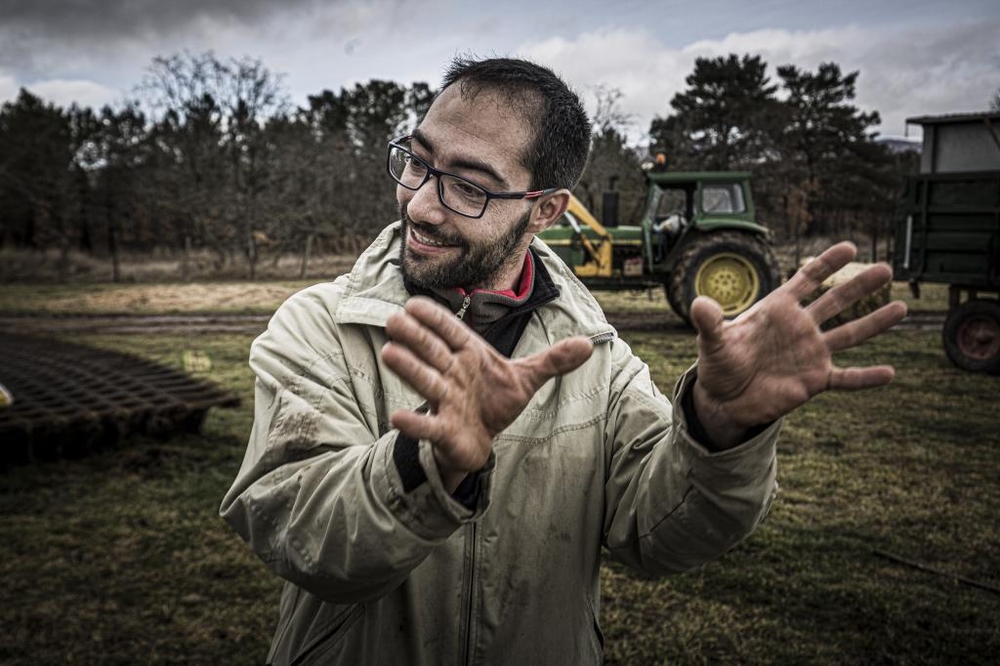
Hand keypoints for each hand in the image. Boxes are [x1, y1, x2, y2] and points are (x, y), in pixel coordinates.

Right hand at [382, 297, 593, 491]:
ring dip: (408, 368)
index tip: (414, 303)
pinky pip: (427, 425)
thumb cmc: (495, 401)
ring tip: (389, 354)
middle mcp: (452, 373)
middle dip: (414, 337)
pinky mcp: (443, 430)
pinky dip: (414, 423)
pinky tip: (398, 419)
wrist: (483, 440)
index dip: (435, 319)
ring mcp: (446, 401)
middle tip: (394, 320)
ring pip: (425, 382)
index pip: (451, 332)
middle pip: (432, 352)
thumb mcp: (527, 378)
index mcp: (469, 355)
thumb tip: (589, 345)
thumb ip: (554, 361)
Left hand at [690, 241, 907, 448]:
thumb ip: (710, 322)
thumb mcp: (712, 342)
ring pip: (849, 334)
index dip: (826, 264)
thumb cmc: (719, 363)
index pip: (806, 280)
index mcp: (778, 310)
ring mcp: (811, 353)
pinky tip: (890, 373)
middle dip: (860, 285)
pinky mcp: (815, 380)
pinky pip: (846, 378)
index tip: (850, 247)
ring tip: (901, 307)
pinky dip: (866, 377)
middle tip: (887, 269)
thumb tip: (698, 303)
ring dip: (875, 322)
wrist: (725, 398)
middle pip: (836, 301)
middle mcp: (800, 327)